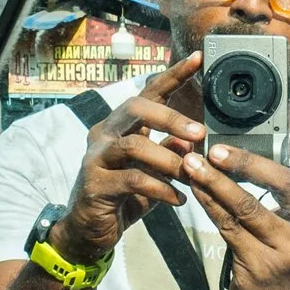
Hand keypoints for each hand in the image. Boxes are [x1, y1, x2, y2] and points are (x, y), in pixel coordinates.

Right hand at [52, 54, 205, 260]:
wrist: (88, 231)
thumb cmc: (123, 196)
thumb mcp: (153, 172)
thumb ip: (170, 153)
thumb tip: (194, 141)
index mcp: (121, 124)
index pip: (149, 92)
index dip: (174, 74)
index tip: (199, 58)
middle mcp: (105, 133)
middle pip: (136, 107)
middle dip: (172, 118)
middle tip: (201, 134)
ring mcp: (96, 157)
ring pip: (135, 145)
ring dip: (169, 160)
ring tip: (192, 175)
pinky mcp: (95, 184)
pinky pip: (133, 180)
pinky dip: (161, 189)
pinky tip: (179, 200)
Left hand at [178, 132, 289, 289]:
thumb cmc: (280, 266)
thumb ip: (281, 201)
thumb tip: (240, 157)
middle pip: (286, 183)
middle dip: (248, 161)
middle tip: (217, 150)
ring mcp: (285, 249)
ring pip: (248, 204)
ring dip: (215, 181)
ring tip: (191, 163)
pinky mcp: (258, 264)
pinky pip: (228, 226)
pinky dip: (208, 203)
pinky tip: (194, 190)